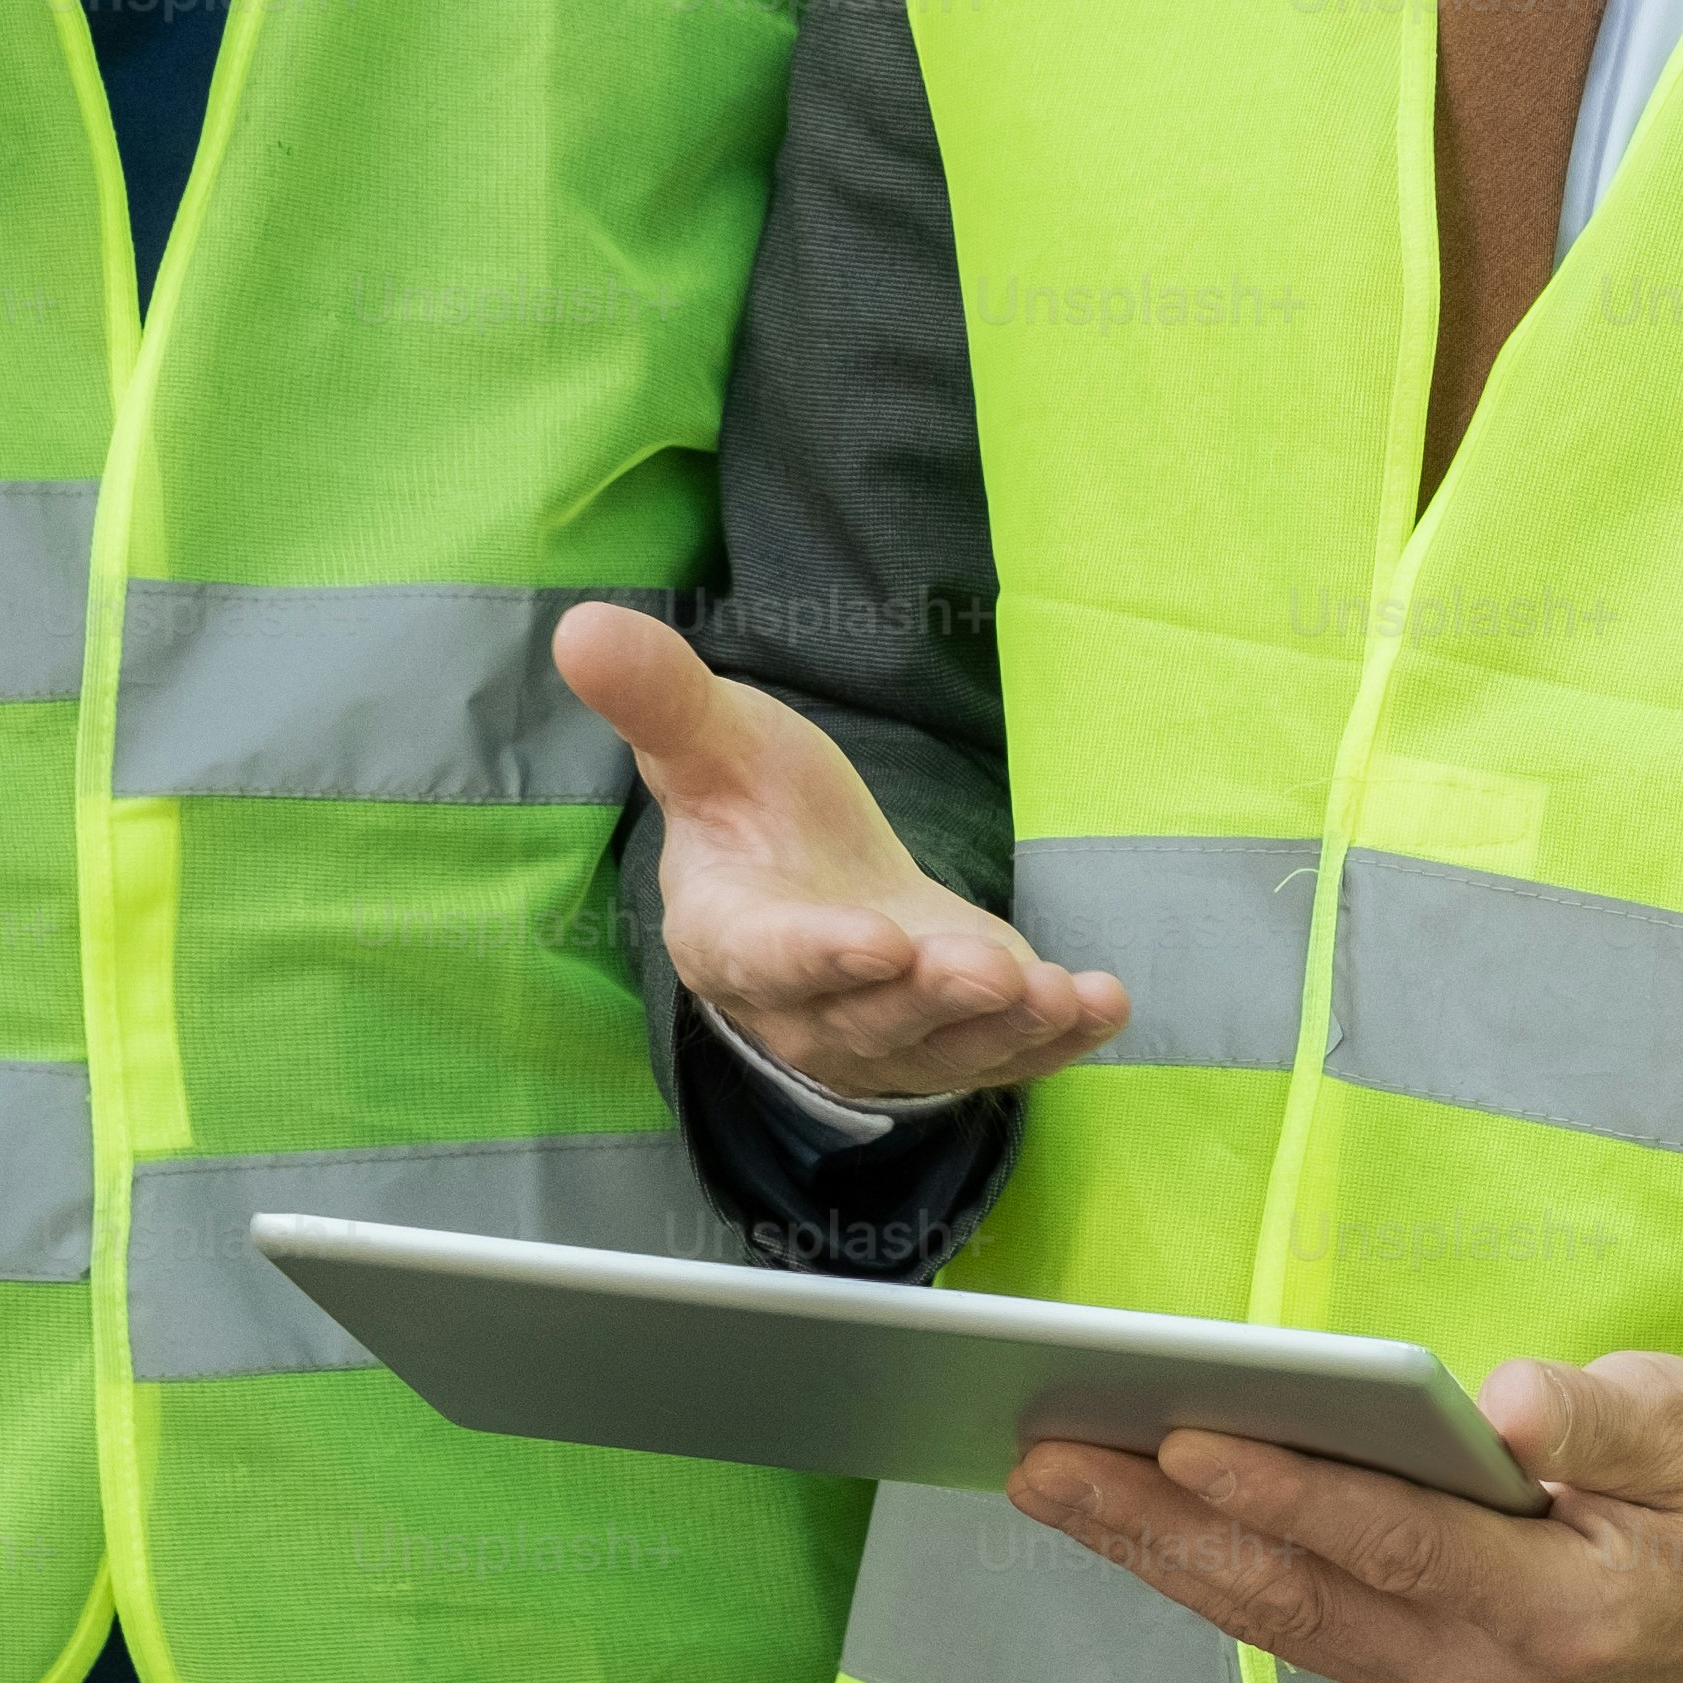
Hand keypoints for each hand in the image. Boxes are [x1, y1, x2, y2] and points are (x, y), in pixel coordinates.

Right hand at [554, 602, 1131, 1096]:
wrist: (801, 870)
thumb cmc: (748, 804)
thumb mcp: (709, 738)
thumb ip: (658, 696)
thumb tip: (579, 626)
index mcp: (730, 935)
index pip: (770, 957)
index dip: (820, 956)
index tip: (876, 940)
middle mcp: (802, 1007)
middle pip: (865, 1018)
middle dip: (929, 998)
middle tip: (989, 969)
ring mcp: (880, 1034)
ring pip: (937, 1048)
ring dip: (1001, 1029)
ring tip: (1058, 993)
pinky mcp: (948, 1036)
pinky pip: (1000, 1056)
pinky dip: (1053, 1042)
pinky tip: (1103, 1005)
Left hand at [1009, 1352, 1682, 1682]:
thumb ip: (1601, 1420)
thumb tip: (1497, 1407)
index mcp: (1565, 1612)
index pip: (1402, 1545)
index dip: (1291, 1493)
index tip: (1187, 1437)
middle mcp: (1492, 1680)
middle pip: (1303, 1601)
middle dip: (1165, 1528)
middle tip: (1051, 1460)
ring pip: (1282, 1626)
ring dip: (1164, 1555)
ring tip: (1059, 1480)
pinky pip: (1304, 1635)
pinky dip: (1216, 1579)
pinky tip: (1144, 1522)